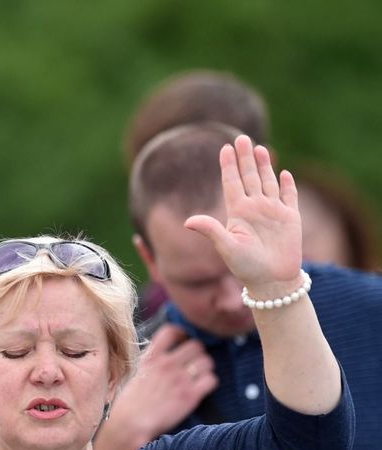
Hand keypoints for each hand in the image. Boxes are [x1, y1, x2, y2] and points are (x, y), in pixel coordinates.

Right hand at [95, 324, 216, 449]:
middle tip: (193, 363)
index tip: (183, 341)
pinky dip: (208, 383)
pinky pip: (211, 380)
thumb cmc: (129, 402)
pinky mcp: (190, 396)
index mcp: (152, 357)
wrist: (130, 424)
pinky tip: (201, 388)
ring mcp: (180, 379)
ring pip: (207, 361)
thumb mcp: (136, 373)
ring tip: (198, 376)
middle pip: (196, 345)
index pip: (172, 331)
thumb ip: (152, 361)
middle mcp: (167, 364)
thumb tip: (165, 354)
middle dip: (197, 353)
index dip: (182, 334)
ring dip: (205, 368)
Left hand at [185, 135, 302, 292]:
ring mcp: (273, 212)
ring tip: (259, 148)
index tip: (224, 147)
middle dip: (245, 158)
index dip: (228, 165)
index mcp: (238, 212)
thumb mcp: (227, 247)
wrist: (272, 281)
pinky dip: (287, 184)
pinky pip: (289, 196)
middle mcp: (254, 208)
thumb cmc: (246, 267)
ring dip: (264, 165)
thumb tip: (188, 220)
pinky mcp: (291, 218)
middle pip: (249, 177)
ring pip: (268, 182)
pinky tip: (284, 172)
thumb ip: (211, 230)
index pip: (231, 183)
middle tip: (241, 138)